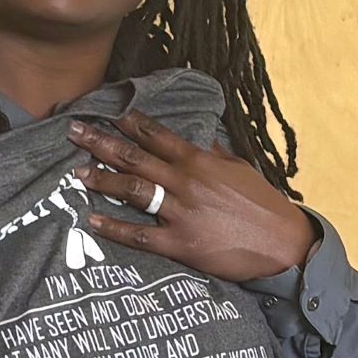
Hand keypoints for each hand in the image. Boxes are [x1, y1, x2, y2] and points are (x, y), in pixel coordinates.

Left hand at [72, 111, 315, 282]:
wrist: (283, 244)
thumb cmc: (263, 205)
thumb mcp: (239, 169)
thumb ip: (212, 154)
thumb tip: (194, 140)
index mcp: (199, 161)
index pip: (157, 135)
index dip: (129, 122)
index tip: (106, 113)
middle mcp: (185, 182)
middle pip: (135, 157)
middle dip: (101, 143)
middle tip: (74, 132)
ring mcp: (181, 213)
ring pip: (132, 191)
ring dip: (102, 179)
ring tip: (78, 172)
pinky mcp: (180, 243)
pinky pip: (139, 235)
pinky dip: (114, 228)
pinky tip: (92, 220)